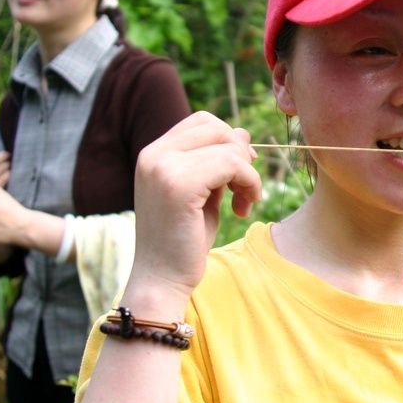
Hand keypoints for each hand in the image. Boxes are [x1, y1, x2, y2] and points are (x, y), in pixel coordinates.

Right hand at [125, 112, 261, 303]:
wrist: (162, 280)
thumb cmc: (183, 241)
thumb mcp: (204, 193)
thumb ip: (218, 162)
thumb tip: (242, 132)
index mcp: (154, 154)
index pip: (202, 122)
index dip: (229, 142)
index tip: (239, 174)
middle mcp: (153, 155)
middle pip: (216, 126)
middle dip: (240, 154)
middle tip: (245, 188)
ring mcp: (163, 167)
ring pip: (228, 145)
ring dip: (247, 173)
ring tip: (243, 202)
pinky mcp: (178, 185)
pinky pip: (232, 165)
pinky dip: (249, 183)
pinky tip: (242, 209)